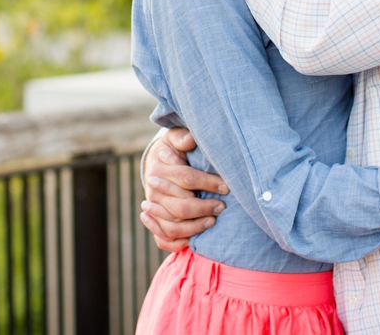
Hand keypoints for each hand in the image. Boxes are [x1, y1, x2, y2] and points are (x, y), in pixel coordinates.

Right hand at [139, 128, 229, 251]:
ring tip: (212, 222)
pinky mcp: (154, 223)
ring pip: (173, 227)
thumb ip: (183, 138)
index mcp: (159, 170)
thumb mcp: (175, 139)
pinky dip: (178, 243)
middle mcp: (153, 192)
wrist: (155, 165)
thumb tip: (192, 137)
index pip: (186, 178)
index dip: (208, 183)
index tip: (226, 186)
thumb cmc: (172, 150)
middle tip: (221, 207)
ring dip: (195, 227)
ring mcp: (153, 210)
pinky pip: (163, 240)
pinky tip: (194, 239)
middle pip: (180, 207)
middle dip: (204, 208)